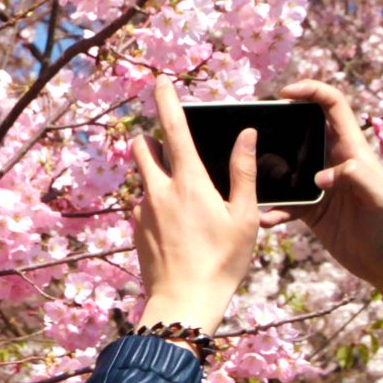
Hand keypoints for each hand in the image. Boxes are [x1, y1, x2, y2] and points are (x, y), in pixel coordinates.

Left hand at [127, 78, 258, 332]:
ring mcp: (143, 210)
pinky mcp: (135, 229)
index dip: (167, 99)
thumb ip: (243, 171)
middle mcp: (159, 190)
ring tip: (186, 202)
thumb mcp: (244, 216)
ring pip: (144, 177)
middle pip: (144, 147)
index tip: (161, 79)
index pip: (174, 127)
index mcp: (189, 181)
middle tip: (175, 149)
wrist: (183, 303)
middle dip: (153, 138)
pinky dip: (158, 205)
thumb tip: (246, 135)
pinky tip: (179, 230)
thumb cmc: (221, 262)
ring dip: (158, 174)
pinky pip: (144, 204)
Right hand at [261, 82, 382, 329]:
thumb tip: (319, 176)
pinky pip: (285, 202)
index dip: (310, 90)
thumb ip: (355, 175)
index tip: (285, 94)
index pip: (332, 104)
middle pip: (302, 129)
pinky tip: (265, 218)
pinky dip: (273, 209)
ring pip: (287, 165)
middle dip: (279, 124)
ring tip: (249, 174)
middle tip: (254, 130)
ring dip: (268, 169)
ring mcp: (319, 184)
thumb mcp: (378, 195)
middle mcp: (333, 160)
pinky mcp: (311, 209)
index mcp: (351, 148)